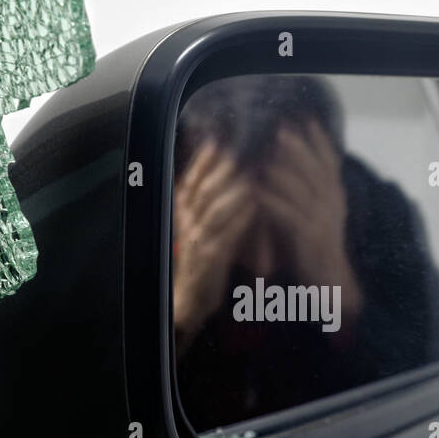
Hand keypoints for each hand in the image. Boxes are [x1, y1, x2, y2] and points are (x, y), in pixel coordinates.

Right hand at [172, 140, 258, 349]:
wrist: (191, 300)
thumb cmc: (202, 259)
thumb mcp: (199, 226)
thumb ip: (207, 200)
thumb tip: (222, 170)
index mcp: (183, 211)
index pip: (191, 178)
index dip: (205, 158)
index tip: (220, 137)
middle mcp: (187, 222)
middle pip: (203, 188)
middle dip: (222, 167)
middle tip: (242, 147)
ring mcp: (197, 240)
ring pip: (214, 208)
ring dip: (233, 188)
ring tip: (252, 170)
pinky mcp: (210, 259)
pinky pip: (226, 234)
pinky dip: (240, 217)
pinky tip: (255, 204)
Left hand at [259, 121, 362, 319]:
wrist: (331, 282)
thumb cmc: (317, 247)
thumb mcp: (317, 214)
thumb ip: (309, 192)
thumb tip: (288, 166)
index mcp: (336, 196)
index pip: (332, 162)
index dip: (320, 141)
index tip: (307, 120)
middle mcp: (333, 204)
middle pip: (316, 169)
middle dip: (299, 147)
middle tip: (281, 129)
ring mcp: (322, 220)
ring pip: (303, 189)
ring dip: (283, 171)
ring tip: (264, 157)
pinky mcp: (309, 237)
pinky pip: (289, 214)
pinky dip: (273, 201)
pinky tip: (258, 192)